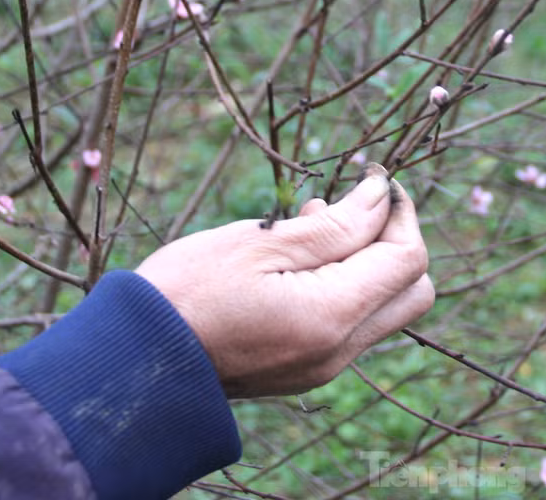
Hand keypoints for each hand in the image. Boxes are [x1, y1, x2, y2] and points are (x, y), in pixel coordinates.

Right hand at [135, 167, 433, 397]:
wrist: (133, 362)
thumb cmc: (187, 292)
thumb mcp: (261, 243)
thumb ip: (335, 224)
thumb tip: (384, 195)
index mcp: (331, 317)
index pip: (407, 259)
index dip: (400, 211)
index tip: (372, 178)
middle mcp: (340, 350)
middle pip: (411, 290)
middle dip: (394, 240)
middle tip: (350, 205)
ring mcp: (325, 366)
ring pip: (385, 307)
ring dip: (367, 260)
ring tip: (311, 222)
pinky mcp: (307, 368)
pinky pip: (353, 323)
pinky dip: (345, 285)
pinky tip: (299, 258)